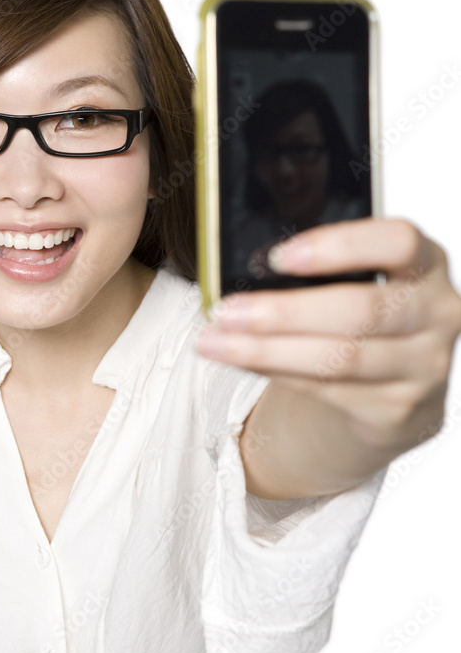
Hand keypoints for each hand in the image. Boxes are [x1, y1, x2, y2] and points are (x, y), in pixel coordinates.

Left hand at [195, 217, 460, 458]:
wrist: (398, 387)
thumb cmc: (367, 313)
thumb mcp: (361, 279)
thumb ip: (324, 269)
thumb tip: (242, 269)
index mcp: (427, 264)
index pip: (399, 242)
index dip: (339, 246)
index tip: (278, 256)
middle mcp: (438, 314)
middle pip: (361, 310)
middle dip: (284, 311)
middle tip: (227, 310)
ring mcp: (423, 367)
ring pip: (339, 359)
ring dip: (266, 350)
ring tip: (215, 341)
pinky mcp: (399, 410)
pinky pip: (328, 390)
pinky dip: (276, 373)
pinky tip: (241, 359)